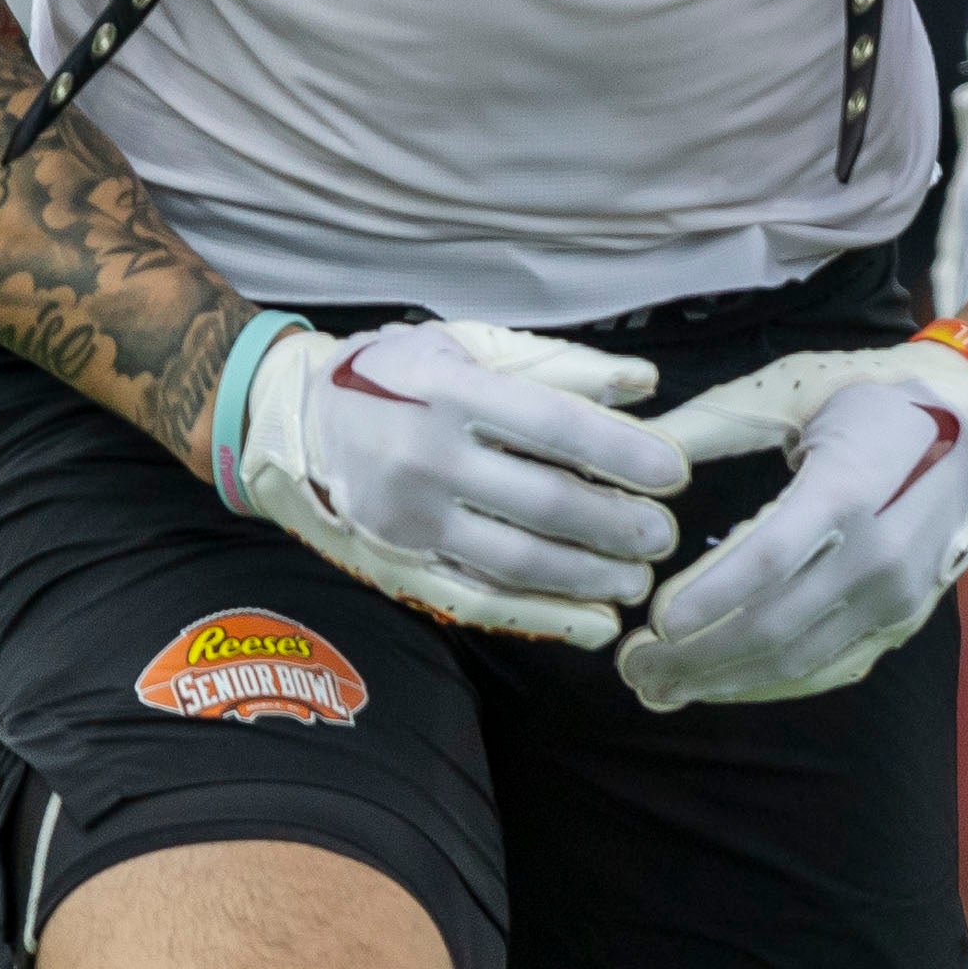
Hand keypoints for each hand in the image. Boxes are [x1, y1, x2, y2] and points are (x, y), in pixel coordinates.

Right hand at [216, 317, 686, 647]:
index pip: (550, 425)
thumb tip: (644, 382)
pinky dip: (542, 617)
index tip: (673, 472)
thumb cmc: (398, 374)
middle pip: (539, 502)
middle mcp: (426, 458)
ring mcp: (408, 519)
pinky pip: (478, 600)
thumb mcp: (469, 345)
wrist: (294, 421)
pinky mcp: (399, 564)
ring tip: (639, 579)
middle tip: (665, 535)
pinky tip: (593, 622)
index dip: (617, 451)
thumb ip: (559, 365)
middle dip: (614, 525)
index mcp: (448, 390)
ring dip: (587, 576)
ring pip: (513, 560)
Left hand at [622, 330, 967, 707]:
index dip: (709, 597)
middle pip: (776, 623)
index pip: (770, 556)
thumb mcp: (797, 387)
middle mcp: (884, 551)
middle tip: (632, 664)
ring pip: (799, 660)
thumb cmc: (875, 393)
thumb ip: (714, 423)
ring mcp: (900, 594)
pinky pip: (830, 670)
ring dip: (724, 681)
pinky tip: (721, 684)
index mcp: (852, 484)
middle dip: (696, 655)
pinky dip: (770, 686)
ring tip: (660, 685)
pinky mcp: (905, 620)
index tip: (653, 622)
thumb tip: (639, 453)